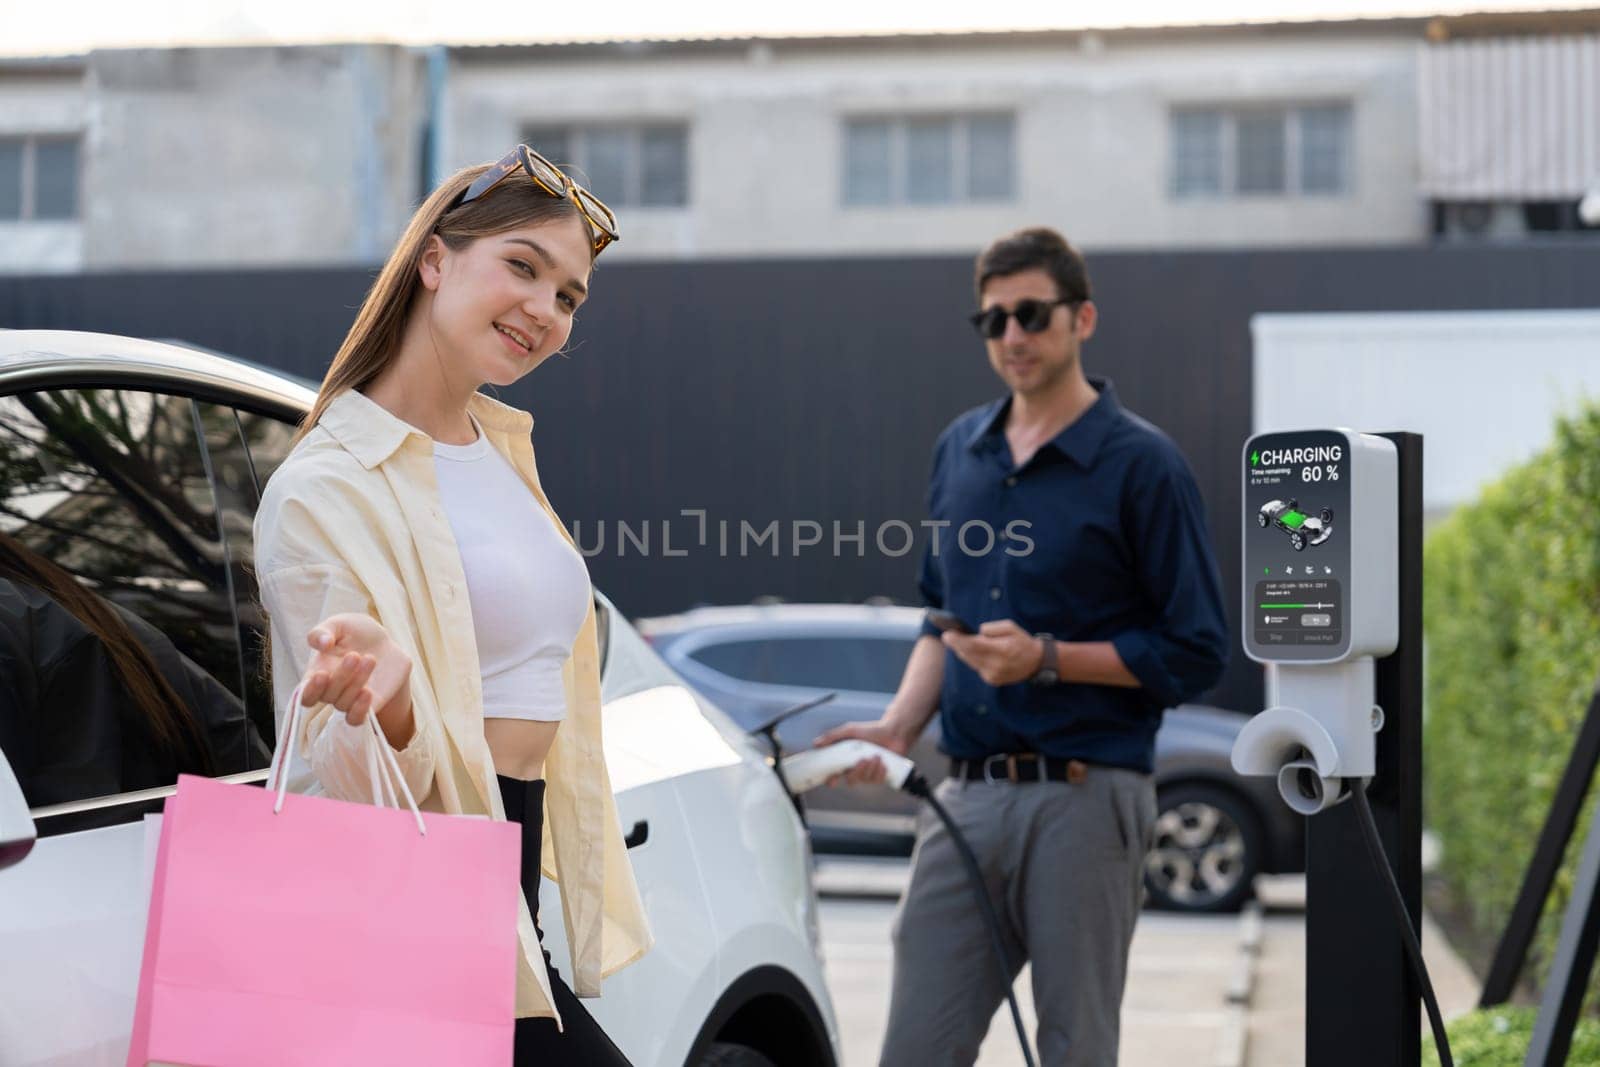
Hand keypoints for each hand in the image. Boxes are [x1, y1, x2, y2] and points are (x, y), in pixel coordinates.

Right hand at [299, 613, 411, 727]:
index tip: (321, 674)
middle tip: (354, 655)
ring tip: (370, 659)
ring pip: (344, 704)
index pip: (305, 694)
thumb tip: (322, 643)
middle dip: (341, 676)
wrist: (386, 642)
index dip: (310, 690)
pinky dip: (359, 710)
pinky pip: (356, 719)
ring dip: (356, 683)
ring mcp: (350, 699)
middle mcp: (331, 691)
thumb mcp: (339, 624)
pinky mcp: (369, 704)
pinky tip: (368, 692)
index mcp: (317, 673)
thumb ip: (323, 631)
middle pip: (328, 696)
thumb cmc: (355, 632)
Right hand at [814, 716, 914, 786]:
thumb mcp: (849, 730)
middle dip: (857, 771)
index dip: (831, 780)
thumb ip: (832, 736)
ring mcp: (868, 774)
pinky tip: (883, 763)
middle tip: (863, 759)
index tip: (833, 779)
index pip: (834, 776)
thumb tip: (816, 743)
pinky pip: (877, 781)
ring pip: (865, 781)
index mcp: (846, 761)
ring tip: (877, 756)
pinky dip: (880, 772)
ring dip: (871, 768)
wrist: (892, 732)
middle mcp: (855, 769)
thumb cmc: (870, 730)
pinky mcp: (880, 776)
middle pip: (850, 780)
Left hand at [942, 619, 1044, 686]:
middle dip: (957, 645)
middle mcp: (997, 665)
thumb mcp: (1010, 627)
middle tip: (947, 636)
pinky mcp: (993, 680)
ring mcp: (994, 675)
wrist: (1035, 662)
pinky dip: (973, 659)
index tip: (947, 635)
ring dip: (963, 652)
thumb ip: (992, 628)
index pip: (975, 645)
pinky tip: (970, 652)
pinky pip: (977, 667)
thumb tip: (976, 633)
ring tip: (955, 642)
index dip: (959, 641)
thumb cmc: (1021, 641)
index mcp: (1003, 650)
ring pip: (971, 662)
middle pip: (970, 655)